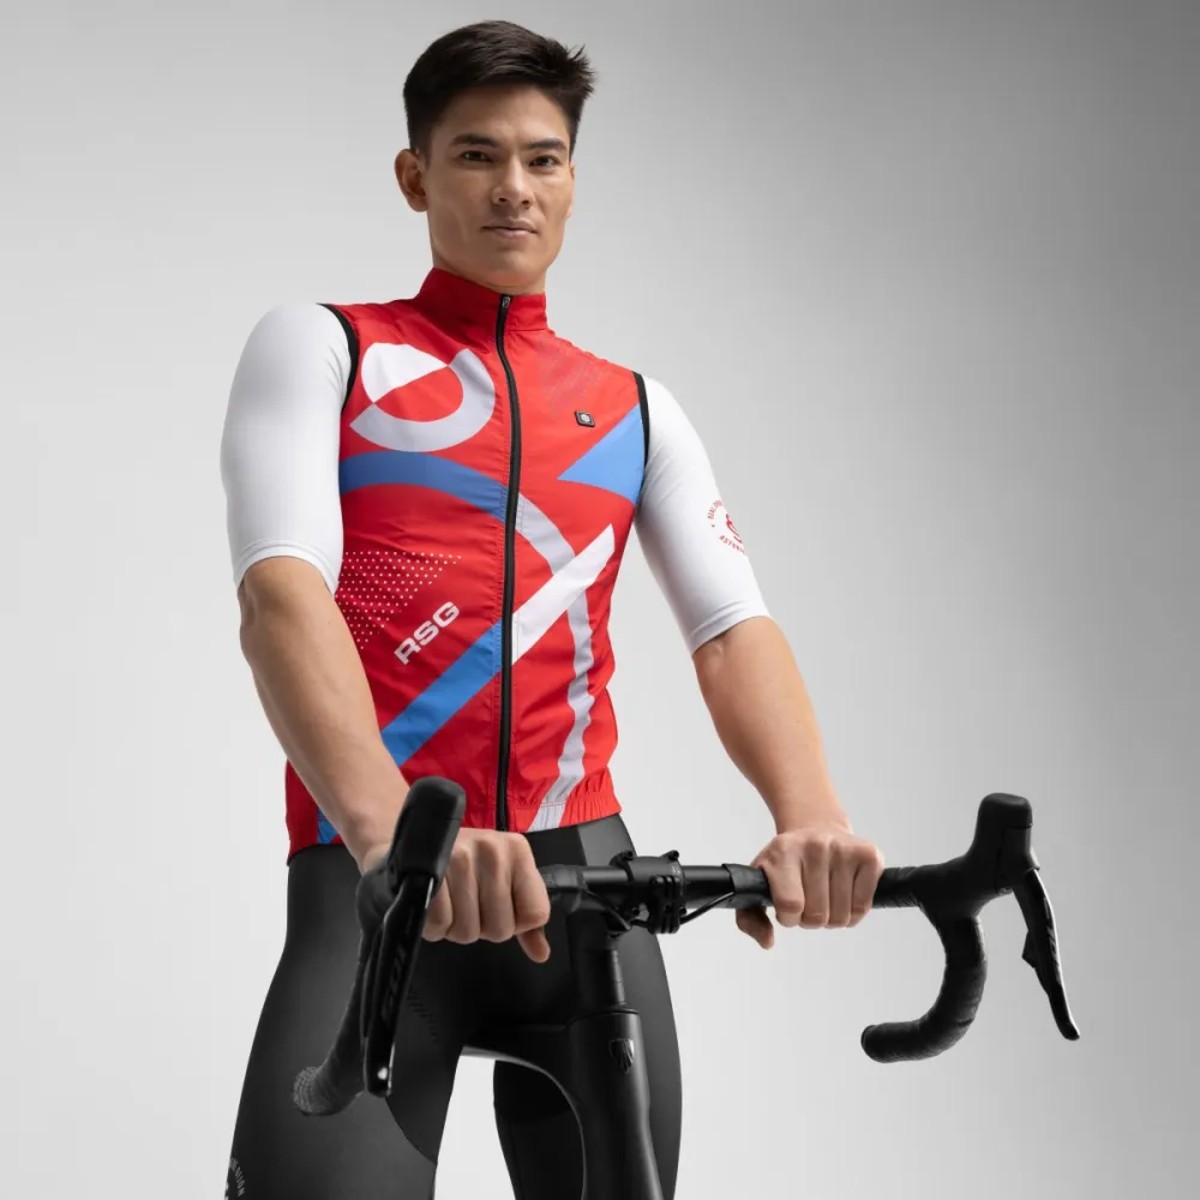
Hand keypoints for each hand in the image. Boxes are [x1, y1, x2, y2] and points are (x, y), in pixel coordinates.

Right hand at [361, 827, 552, 962]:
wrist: (414, 841)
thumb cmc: (464, 865)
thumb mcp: (502, 879)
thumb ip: (524, 916)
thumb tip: (541, 954)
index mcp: (517, 850)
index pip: (535, 913)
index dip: (515, 922)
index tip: (498, 907)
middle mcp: (492, 850)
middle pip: (500, 929)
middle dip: (481, 926)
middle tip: (467, 903)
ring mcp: (460, 859)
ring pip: (469, 932)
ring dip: (455, 927)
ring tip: (449, 901)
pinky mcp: (429, 873)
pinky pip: (441, 926)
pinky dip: (434, 927)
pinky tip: (433, 906)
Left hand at [736, 821, 884, 948]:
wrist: (816, 829)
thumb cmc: (787, 863)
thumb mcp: (759, 883)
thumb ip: (750, 917)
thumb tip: (767, 942)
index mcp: (783, 851)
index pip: (791, 905)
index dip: (790, 918)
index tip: (788, 909)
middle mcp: (815, 845)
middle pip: (818, 915)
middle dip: (811, 919)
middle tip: (809, 901)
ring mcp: (843, 848)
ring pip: (842, 915)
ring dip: (833, 917)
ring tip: (826, 896)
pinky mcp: (869, 855)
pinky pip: (863, 906)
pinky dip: (854, 911)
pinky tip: (844, 894)